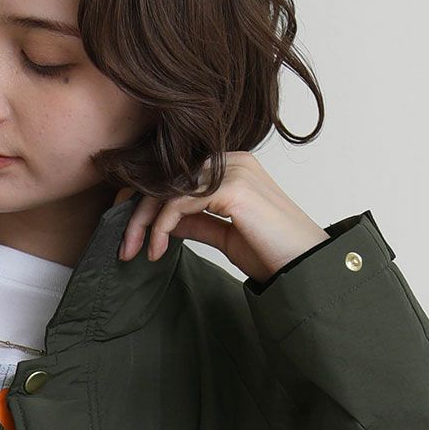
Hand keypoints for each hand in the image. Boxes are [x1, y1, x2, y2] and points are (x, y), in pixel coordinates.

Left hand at [114, 154, 327, 282]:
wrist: (306, 268)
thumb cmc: (273, 254)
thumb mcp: (225, 235)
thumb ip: (197, 221)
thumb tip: (166, 220)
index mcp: (233, 167)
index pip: (177, 173)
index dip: (144, 197)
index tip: (127, 230)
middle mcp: (233, 161)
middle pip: (167, 176)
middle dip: (136, 210)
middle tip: (122, 247)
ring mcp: (235, 172)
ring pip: (169, 187)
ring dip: (143, 222)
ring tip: (134, 253)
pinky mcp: (234, 190)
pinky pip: (180, 202)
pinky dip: (161, 227)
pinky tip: (156, 250)